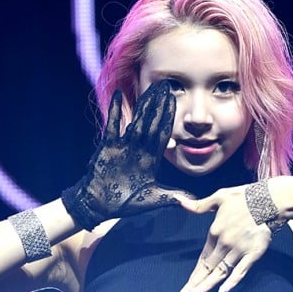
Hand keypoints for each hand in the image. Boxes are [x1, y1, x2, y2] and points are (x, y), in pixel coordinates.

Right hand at [62, 81, 189, 229]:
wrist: (100, 205)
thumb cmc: (125, 203)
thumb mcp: (152, 199)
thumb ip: (171, 197)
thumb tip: (192, 201)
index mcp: (150, 158)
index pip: (162, 133)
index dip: (169, 117)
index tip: (175, 102)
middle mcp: (139, 148)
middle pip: (151, 121)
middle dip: (159, 105)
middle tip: (166, 86)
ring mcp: (124, 145)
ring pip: (136, 120)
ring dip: (143, 104)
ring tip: (150, 88)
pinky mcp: (109, 146)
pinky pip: (113, 125)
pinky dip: (115, 110)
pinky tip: (118, 95)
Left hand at [174, 186, 272, 291]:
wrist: (270, 200)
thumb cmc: (243, 197)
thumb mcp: (218, 197)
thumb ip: (198, 205)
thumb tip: (178, 200)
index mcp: (215, 232)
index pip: (202, 258)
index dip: (194, 273)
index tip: (186, 286)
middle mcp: (225, 244)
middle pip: (209, 268)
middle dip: (196, 283)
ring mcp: (239, 250)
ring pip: (222, 271)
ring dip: (208, 284)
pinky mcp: (254, 253)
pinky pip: (241, 270)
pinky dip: (232, 281)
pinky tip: (222, 290)